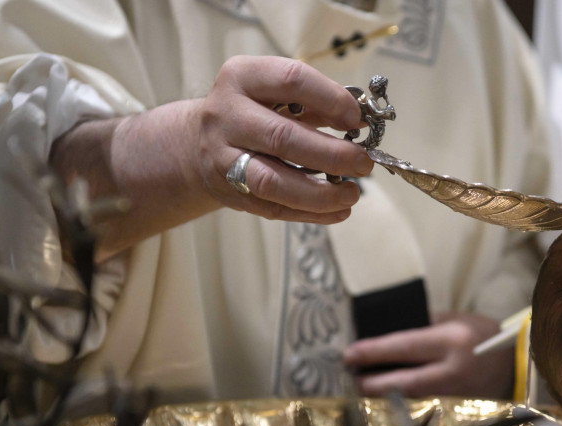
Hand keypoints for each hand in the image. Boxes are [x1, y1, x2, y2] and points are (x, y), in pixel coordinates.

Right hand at [193, 55, 370, 222]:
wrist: (198, 142)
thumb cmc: (253, 111)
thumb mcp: (275, 92)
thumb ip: (315, 102)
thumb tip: (361, 120)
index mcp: (242, 77)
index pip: (290, 80)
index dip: (330, 99)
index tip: (357, 118)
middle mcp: (226, 115)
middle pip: (282, 137)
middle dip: (331, 154)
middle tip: (363, 163)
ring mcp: (223, 157)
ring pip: (272, 181)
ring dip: (319, 193)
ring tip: (352, 193)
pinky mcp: (229, 192)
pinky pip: (272, 208)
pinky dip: (310, 213)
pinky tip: (338, 210)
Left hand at [343, 312, 513, 398]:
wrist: (520, 364)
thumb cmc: (484, 336)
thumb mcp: (456, 319)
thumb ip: (423, 324)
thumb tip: (384, 331)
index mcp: (452, 340)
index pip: (405, 346)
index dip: (374, 352)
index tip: (349, 355)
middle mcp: (454, 370)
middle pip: (403, 382)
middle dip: (372, 382)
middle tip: (351, 379)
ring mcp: (457, 395)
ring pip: (410, 400)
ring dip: (384, 396)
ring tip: (362, 388)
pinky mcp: (459, 411)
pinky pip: (423, 408)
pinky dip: (402, 404)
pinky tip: (387, 400)